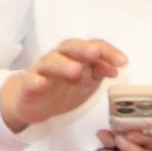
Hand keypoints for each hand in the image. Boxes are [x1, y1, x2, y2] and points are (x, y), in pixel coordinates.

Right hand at [0, 37, 126, 132]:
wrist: (35, 103)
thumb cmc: (62, 87)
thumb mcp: (86, 80)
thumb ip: (100, 70)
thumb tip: (116, 68)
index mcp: (75, 55)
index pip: (92, 47)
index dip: (108, 52)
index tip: (123, 62)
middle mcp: (58, 58)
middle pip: (70, 48)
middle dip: (83, 49)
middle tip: (95, 54)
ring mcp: (42, 71)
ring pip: (51, 62)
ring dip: (63, 65)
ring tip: (75, 70)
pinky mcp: (28, 86)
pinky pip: (30, 81)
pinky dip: (35, 81)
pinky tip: (41, 83)